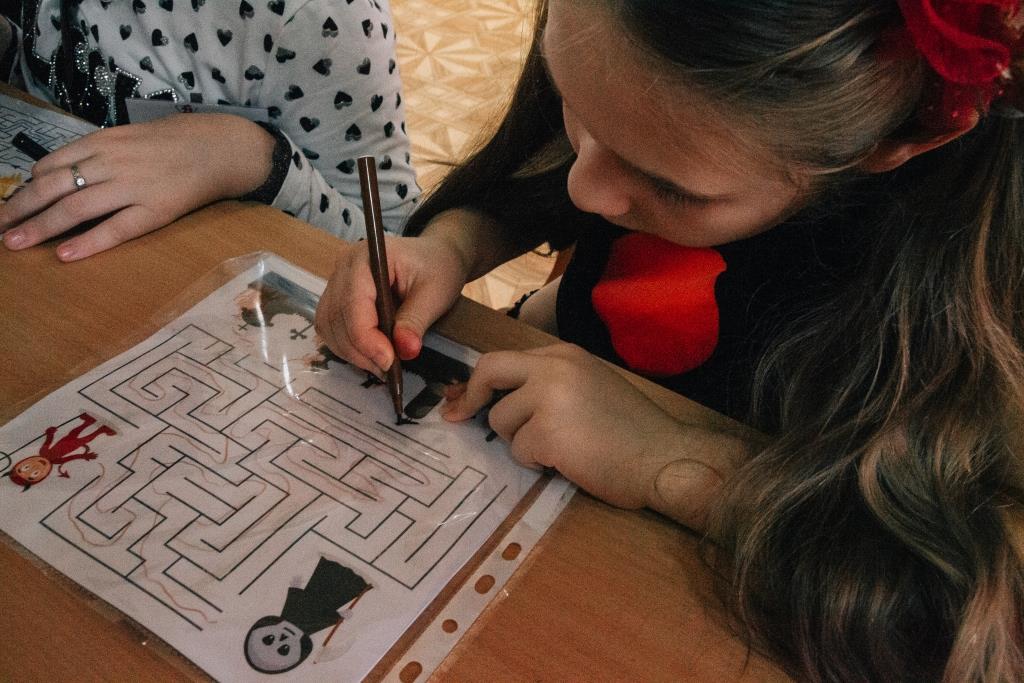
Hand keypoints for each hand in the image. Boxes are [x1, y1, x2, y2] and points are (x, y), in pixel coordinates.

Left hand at [0, 113, 274, 260]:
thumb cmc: (174, 143)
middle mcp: (112, 163)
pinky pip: (115, 229)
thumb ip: (97, 153)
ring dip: (41, 226)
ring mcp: (133, 187)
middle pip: (53, 187)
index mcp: (104, 142)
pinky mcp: (155, 211)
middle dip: (20, 208)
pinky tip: (65, 254)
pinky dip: (88, 242)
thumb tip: (59, 174)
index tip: (8, 206)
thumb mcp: (129, 137)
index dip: (25, 187)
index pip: (51, 165)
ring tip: (15, 243)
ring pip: (75, 207)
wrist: (220, 148)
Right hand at [315, 231, 469, 374]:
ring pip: (328, 326)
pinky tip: (371, 356)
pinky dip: (348, 347)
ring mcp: (337, 282)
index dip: (366, 338)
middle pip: (336, 317)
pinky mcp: (338, 298)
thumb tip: (405, 350)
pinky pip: (331, 328)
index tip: (389, 362)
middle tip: (388, 370)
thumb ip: (416, 320)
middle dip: (360, 350)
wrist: (435, 257)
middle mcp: (343, 267)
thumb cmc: (438, 268)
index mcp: (366, 257)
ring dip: (351, 352)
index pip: (353, 303)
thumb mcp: (436, 293)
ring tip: (382, 366)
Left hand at [440, 343, 688, 508]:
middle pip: (489, 370)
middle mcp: (554, 367)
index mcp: (565, 355)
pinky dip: (539, 462)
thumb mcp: (589, 387)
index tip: (462, 400)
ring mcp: (549, 397)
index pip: (505, 358)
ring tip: (562, 448)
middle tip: (460, 417)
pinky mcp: (547, 431)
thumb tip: (499, 399)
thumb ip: (548, 385)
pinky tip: (569, 461)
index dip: (480, 382)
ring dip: (522, 442)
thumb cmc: (633, 432)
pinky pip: (519, 451)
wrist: (665, 458)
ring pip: (502, 421)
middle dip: (471, 397)